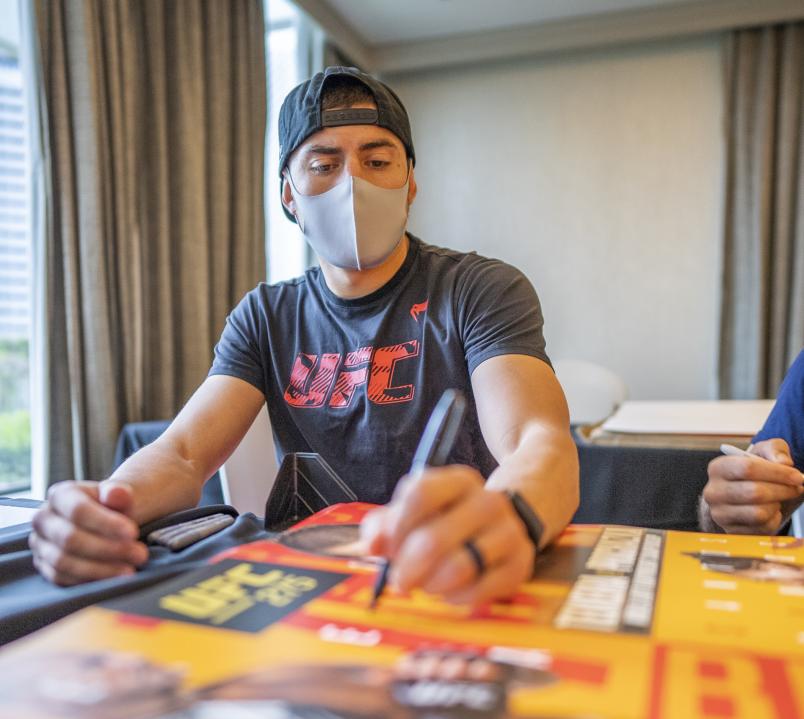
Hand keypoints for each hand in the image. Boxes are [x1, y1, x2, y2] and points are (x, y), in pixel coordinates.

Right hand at [29, 481, 147, 584]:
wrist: (107, 519)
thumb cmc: (112, 506)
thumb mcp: (118, 496)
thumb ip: (118, 493)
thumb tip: (118, 493)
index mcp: (60, 495)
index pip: (78, 510)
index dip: (106, 523)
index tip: (133, 533)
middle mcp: (44, 519)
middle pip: (70, 539)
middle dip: (108, 549)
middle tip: (139, 554)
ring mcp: (41, 545)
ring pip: (64, 562)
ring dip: (100, 569)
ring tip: (130, 569)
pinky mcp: (45, 566)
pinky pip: (62, 578)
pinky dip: (89, 580)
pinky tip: (113, 578)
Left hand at [361, 466, 534, 604]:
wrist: (500, 529)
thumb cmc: (444, 522)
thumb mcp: (411, 514)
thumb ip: (383, 526)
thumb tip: (373, 546)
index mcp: (458, 481)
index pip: (421, 494)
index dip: (398, 526)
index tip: (388, 549)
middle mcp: (488, 500)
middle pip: (434, 538)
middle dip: (408, 568)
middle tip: (400, 582)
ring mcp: (509, 532)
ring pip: (459, 568)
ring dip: (432, 584)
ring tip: (427, 585)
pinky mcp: (521, 564)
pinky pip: (480, 590)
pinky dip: (457, 598)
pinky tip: (451, 593)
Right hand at [702, 439, 803, 533]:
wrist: (742, 493)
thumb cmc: (754, 471)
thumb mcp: (763, 452)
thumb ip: (775, 449)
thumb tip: (783, 462)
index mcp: (717, 468)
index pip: (747, 468)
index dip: (777, 473)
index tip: (797, 476)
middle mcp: (713, 492)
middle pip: (755, 492)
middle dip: (783, 490)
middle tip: (796, 488)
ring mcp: (720, 514)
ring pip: (759, 513)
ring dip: (777, 505)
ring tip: (777, 498)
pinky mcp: (731, 531)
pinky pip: (762, 528)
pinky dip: (774, 519)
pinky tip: (770, 510)